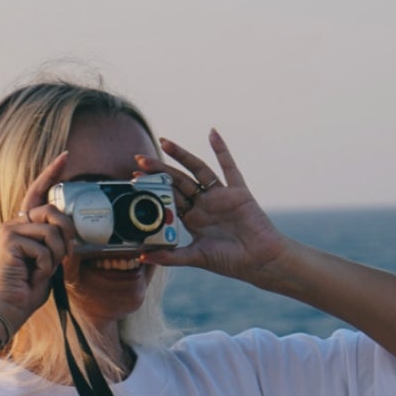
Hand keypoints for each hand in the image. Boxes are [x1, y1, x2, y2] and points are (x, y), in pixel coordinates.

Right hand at [0, 150, 75, 332]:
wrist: (10, 306)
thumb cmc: (29, 287)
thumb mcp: (50, 260)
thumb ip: (57, 241)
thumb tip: (71, 231)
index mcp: (26, 225)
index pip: (40, 193)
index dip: (52, 173)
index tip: (66, 156)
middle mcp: (16, 222)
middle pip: (53, 211)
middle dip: (67, 233)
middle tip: (64, 254)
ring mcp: (11, 229)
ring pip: (51, 231)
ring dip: (55, 255)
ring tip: (42, 269)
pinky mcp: (10, 239)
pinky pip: (43, 247)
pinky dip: (46, 266)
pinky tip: (33, 274)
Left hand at [135, 130, 287, 282]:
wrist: (259, 261)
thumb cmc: (230, 261)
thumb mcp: (196, 257)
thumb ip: (171, 256)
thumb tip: (143, 256)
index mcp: (193, 219)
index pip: (169, 198)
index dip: (153, 187)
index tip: (136, 177)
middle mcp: (204, 204)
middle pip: (178, 181)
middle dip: (159, 170)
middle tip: (140, 159)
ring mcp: (220, 196)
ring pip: (197, 170)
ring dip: (181, 155)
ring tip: (165, 142)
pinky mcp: (238, 192)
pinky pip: (229, 167)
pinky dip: (222, 150)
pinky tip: (212, 133)